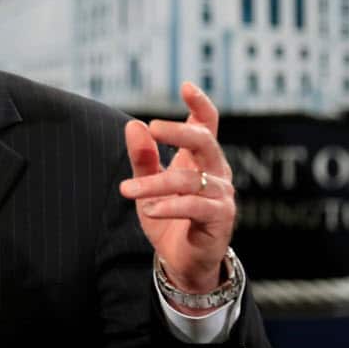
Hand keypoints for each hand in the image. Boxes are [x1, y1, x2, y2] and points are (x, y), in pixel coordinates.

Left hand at [119, 82, 234, 301]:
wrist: (183, 262)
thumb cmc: (168, 218)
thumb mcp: (148, 185)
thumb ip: (143, 158)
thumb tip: (134, 125)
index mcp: (201, 159)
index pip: (207, 124)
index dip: (200, 104)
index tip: (186, 86)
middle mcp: (216, 172)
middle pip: (204, 141)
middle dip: (179, 131)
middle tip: (152, 127)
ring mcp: (221, 195)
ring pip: (189, 179)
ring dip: (155, 183)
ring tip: (127, 189)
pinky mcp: (220, 219)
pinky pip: (195, 206)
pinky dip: (169, 206)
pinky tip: (149, 209)